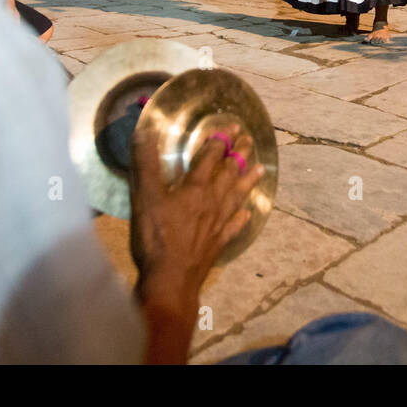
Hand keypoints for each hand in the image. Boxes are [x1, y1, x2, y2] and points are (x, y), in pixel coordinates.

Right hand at [131, 123, 263, 311]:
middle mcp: (212, 201)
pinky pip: (234, 225)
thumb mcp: (145, 196)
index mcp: (195, 187)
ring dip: (248, 179)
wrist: (171, 279)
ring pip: (237, 195)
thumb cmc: (157, 236)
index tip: (234, 126)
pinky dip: (241, 217)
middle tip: (250, 140)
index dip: (222, 140)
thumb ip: (146, 163)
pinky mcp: (219, 242)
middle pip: (230, 172)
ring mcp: (218, 223)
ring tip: (261, 168)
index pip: (212, 156)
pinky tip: (247, 214)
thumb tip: (145, 132)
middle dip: (240, 154)